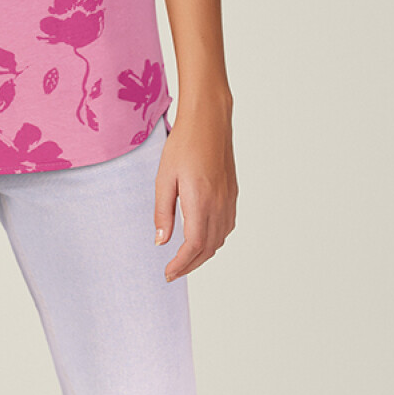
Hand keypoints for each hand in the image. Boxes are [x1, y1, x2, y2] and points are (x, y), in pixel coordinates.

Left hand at [153, 103, 237, 280]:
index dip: (181, 264)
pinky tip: (202, 238)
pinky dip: (214, 240)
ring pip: (220, 239)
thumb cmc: (183, 145)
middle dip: (191, 265)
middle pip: (208, 248)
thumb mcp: (164, 179)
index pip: (194, 245)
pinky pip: (226, 226)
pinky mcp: (232, 193)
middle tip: (173, 272)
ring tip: (185, 260)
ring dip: (203, 254)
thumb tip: (161, 241)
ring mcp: (229, 199)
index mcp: (200, 201)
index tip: (168, 273)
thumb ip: (163, 213)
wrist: (209, 121)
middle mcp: (219, 204)